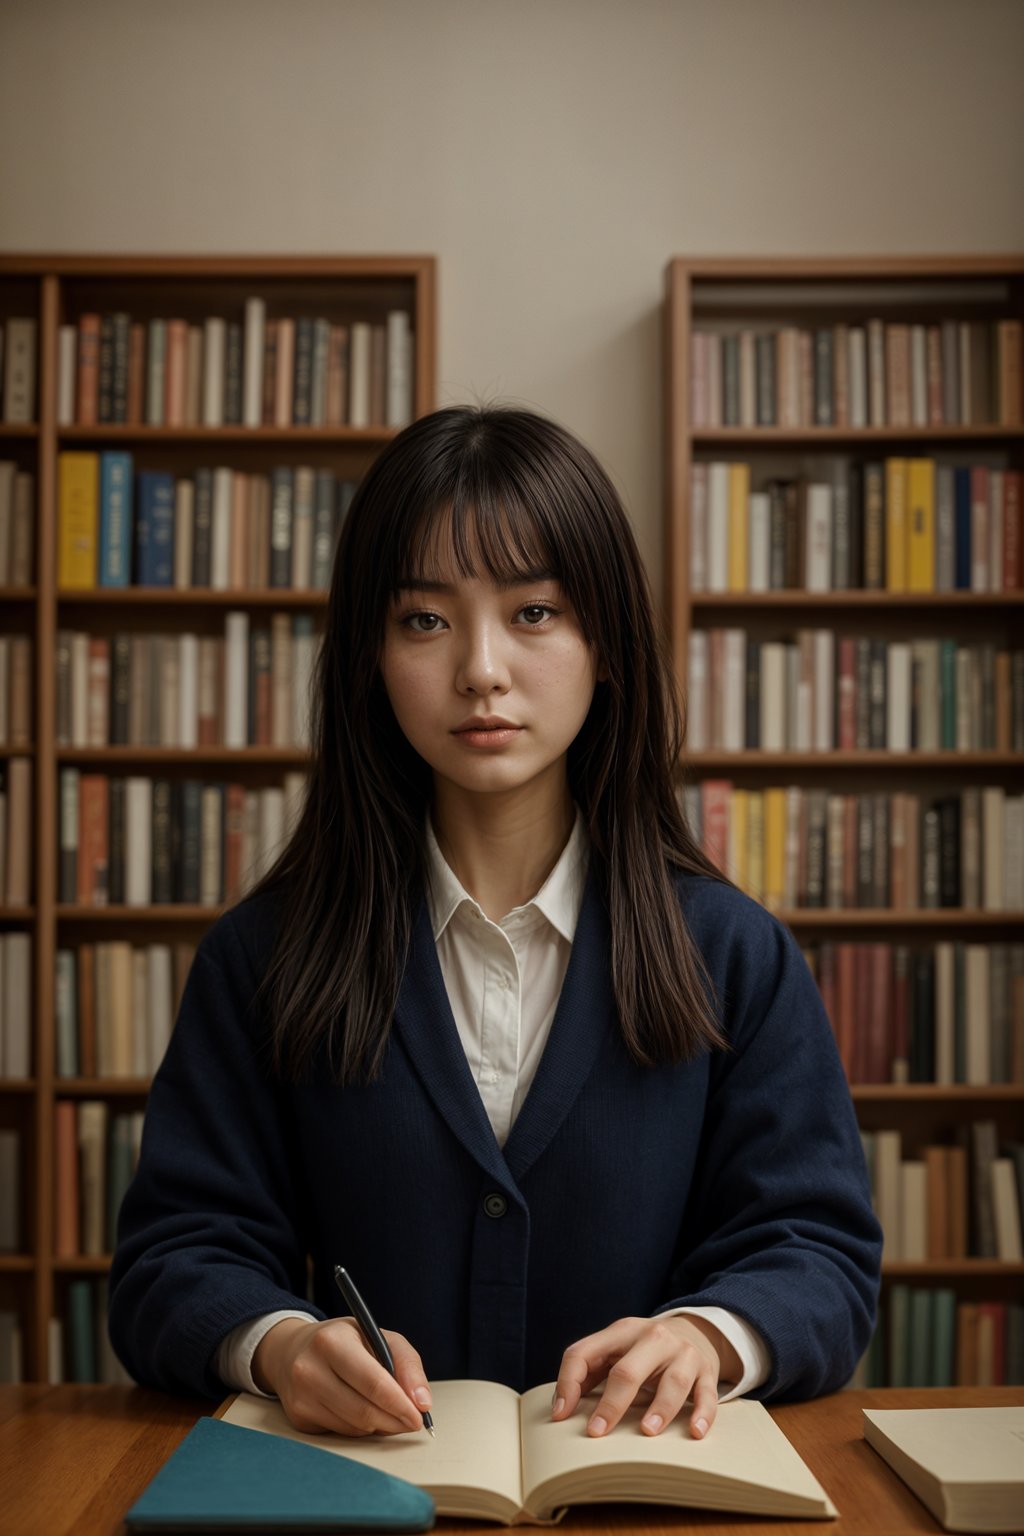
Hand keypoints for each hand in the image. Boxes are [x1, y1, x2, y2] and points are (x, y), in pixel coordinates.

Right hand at [251, 1316, 431, 1436]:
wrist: (292, 1350)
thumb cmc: (344, 1342)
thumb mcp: (377, 1336)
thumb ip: (406, 1363)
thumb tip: (422, 1402)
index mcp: (332, 1341)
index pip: (374, 1383)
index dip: (400, 1404)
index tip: (419, 1416)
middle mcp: (310, 1369)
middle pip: (364, 1411)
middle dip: (395, 1421)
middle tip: (412, 1421)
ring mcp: (301, 1396)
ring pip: (354, 1427)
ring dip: (379, 1426)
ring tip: (390, 1414)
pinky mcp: (299, 1417)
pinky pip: (341, 1433)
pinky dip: (360, 1428)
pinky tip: (364, 1413)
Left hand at [552, 1315, 737, 1439]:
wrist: (694, 1330)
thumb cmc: (643, 1349)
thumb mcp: (616, 1348)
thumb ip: (590, 1371)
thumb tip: (561, 1406)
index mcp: (621, 1331)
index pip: (585, 1352)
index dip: (569, 1383)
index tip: (561, 1416)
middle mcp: (652, 1338)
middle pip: (629, 1370)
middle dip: (612, 1402)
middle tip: (597, 1431)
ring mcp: (682, 1353)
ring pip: (673, 1380)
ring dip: (660, 1408)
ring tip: (647, 1432)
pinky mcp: (706, 1370)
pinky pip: (706, 1393)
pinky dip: (703, 1412)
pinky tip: (695, 1431)